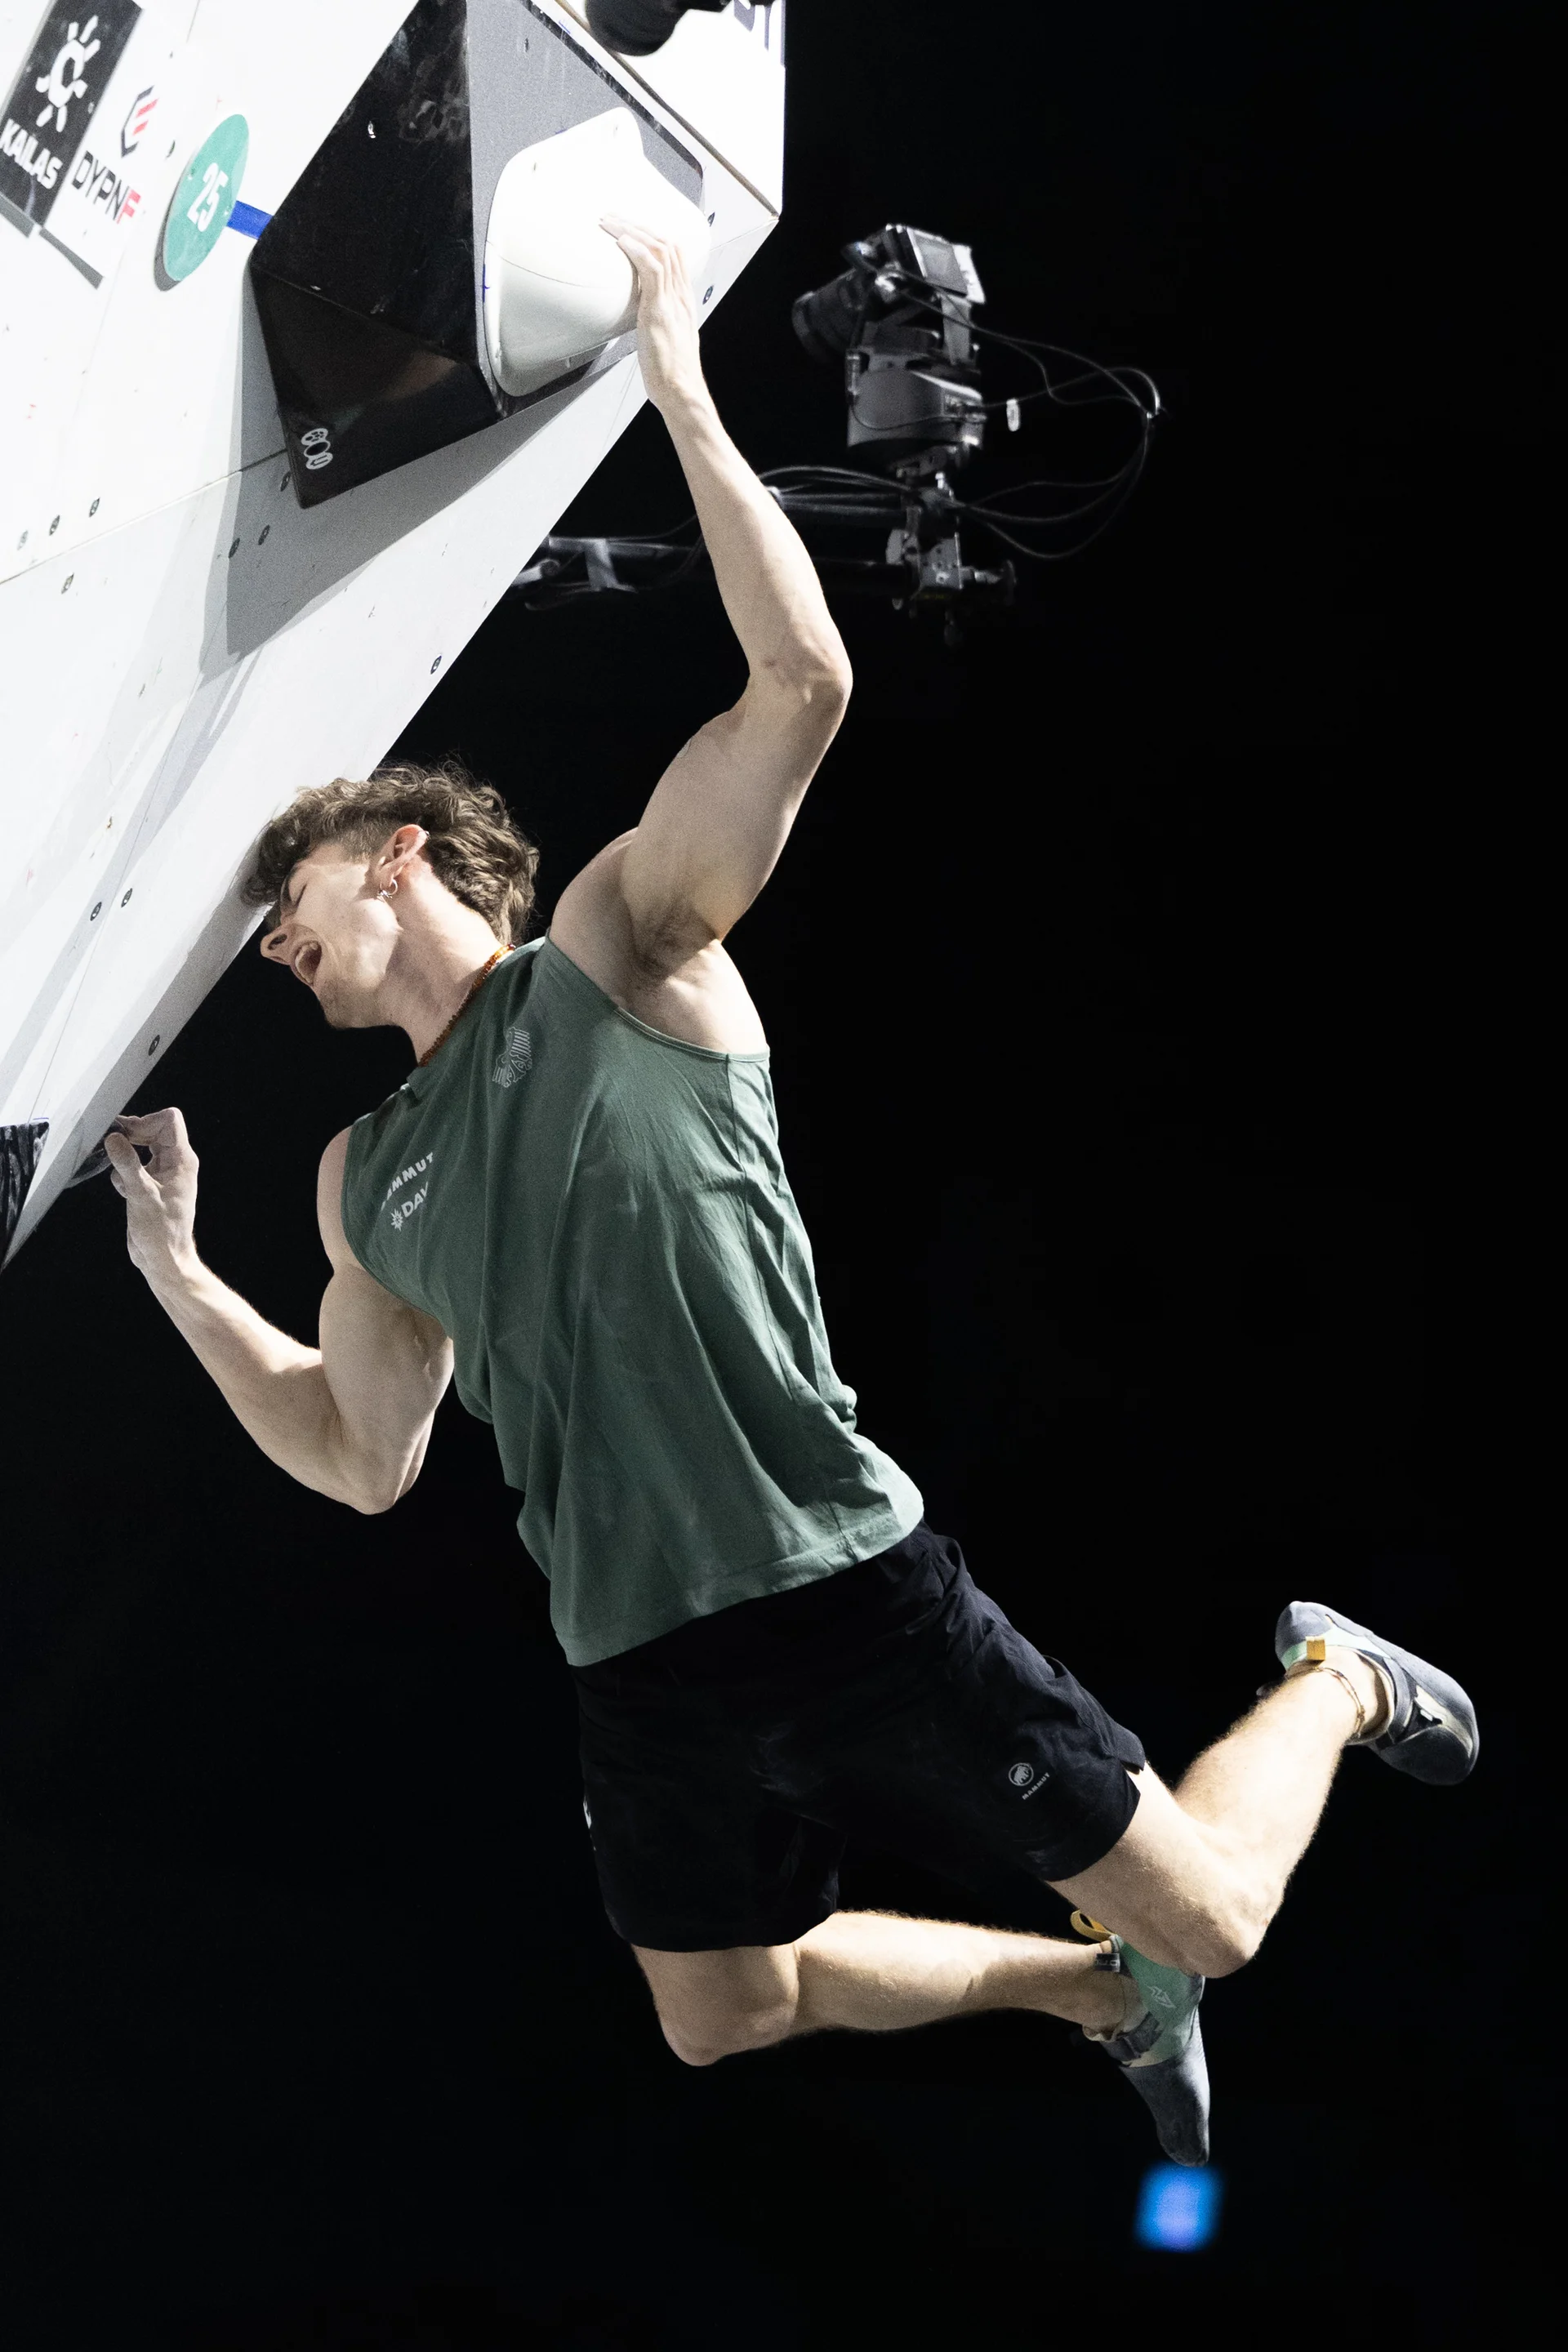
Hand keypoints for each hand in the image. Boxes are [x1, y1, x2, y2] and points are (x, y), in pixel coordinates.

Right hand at [104, 1108, 200, 1292]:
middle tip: (113, 1147)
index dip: (146, 1122)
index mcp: (181, 1161)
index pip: (169, 1120)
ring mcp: (163, 1175)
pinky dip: (124, 1173)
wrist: (163, 1259)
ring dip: (125, 1156)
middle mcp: (175, 1164)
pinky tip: (122, 1189)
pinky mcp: (151, 1187)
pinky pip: (135, 1166)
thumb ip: (126, 1164)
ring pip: (142, 1148)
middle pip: (154, 1130)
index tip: (126, 1137)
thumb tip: (114, 1138)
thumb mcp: (141, 1195)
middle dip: (132, 1135)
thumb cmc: (160, 1232)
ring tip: (119, 1173)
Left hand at [601, 215, 706, 416]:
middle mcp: (681, 295)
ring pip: (659, 248)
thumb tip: (637, 315)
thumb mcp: (663, 339)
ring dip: (632, 230)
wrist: (682, 392)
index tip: (628, 226)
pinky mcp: (661, 311)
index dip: (652, 233)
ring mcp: (673, 301)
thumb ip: (654, 320)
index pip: (675, 253)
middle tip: (612, 216)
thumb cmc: (670, 374)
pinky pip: (652, 269)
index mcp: (684, 300)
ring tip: (609, 222)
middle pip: (667, 242)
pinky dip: (636, 250)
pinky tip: (620, 242)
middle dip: (638, 224)